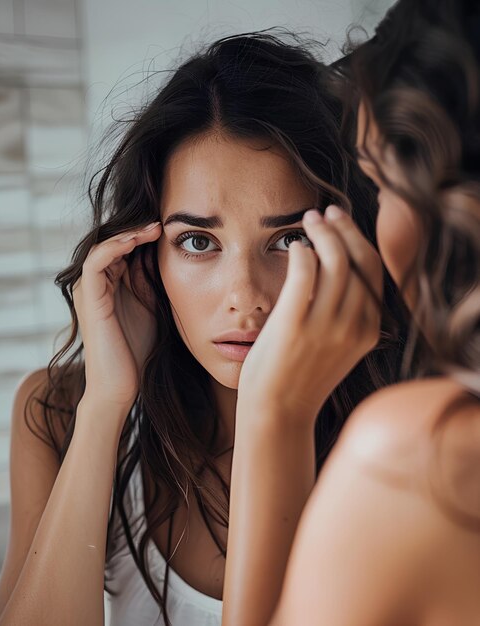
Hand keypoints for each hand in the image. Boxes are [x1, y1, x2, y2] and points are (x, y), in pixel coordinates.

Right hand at [72, 222, 161, 412]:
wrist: (121, 384)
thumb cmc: (136, 349)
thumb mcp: (150, 304)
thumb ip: (149, 279)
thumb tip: (163, 251)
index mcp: (108, 284)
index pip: (122, 248)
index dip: (142, 235)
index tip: (169, 228)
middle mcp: (94, 283)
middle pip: (111, 243)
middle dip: (136, 230)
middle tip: (162, 222)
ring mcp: (88, 289)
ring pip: (102, 246)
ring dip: (128, 234)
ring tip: (154, 228)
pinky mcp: (88, 297)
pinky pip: (96, 261)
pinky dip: (115, 246)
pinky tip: (137, 241)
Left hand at [238, 205, 382, 426]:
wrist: (278, 412)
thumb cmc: (300, 377)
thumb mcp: (337, 346)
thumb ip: (344, 313)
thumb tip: (334, 267)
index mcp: (368, 331)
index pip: (373, 272)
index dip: (358, 240)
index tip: (342, 221)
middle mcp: (353, 327)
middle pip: (357, 261)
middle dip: (341, 228)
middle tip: (322, 213)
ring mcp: (325, 327)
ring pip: (334, 262)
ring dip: (321, 234)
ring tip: (306, 222)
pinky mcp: (295, 326)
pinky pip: (304, 274)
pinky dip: (301, 253)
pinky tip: (293, 247)